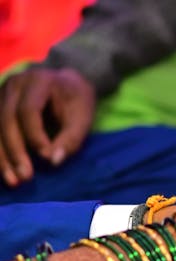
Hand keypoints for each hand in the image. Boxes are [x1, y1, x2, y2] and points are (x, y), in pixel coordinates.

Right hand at [0, 67, 95, 185]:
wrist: (65, 84)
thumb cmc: (75, 102)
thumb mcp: (83, 117)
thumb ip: (71, 138)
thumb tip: (53, 161)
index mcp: (39, 81)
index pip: (28, 110)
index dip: (34, 135)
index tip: (46, 157)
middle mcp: (15, 84)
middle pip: (6, 119)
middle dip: (15, 151)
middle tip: (26, 176)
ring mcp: (2, 94)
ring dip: (1, 156)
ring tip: (13, 180)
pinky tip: (3, 171)